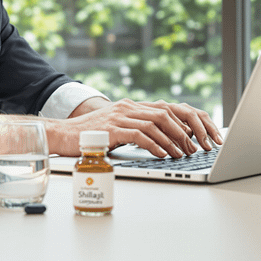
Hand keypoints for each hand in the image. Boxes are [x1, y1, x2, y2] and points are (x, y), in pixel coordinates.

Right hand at [50, 98, 223, 158]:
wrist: (62, 135)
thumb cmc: (88, 136)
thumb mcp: (115, 129)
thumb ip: (134, 129)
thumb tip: (159, 141)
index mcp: (130, 106)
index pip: (166, 108)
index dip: (185, 121)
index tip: (197, 137)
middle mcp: (127, 108)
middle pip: (165, 113)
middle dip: (184, 131)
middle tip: (195, 148)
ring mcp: (119, 116)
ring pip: (155, 124)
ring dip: (173, 140)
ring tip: (182, 154)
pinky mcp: (112, 129)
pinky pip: (139, 135)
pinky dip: (155, 145)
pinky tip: (163, 154)